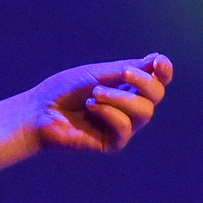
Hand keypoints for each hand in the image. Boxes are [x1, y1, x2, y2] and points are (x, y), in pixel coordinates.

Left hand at [25, 53, 173, 153]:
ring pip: (144, 111)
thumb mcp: (96, 74)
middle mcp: (129, 106)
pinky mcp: (113, 142)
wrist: (39, 111)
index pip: (155, 79)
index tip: (158, 62)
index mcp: (126, 86)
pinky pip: (125, 127)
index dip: (163, 71)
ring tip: (95, 93)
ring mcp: (123, 125)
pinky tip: (91, 108)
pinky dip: (109, 113)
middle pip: (156, 95)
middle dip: (144, 82)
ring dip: (120, 98)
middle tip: (125, 73)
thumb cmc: (63, 90)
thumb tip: (157, 60)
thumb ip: (126, 70)